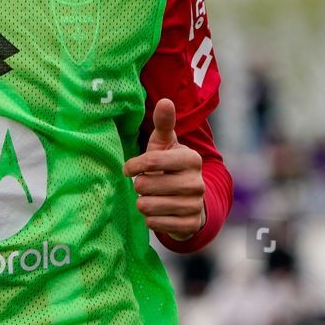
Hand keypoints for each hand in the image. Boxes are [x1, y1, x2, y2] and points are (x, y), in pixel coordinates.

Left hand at [122, 98, 205, 240]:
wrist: (190, 201)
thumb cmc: (170, 167)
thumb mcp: (165, 145)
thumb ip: (164, 124)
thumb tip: (165, 100)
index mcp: (191, 159)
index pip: (151, 161)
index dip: (133, 166)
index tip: (127, 169)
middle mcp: (196, 182)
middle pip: (146, 185)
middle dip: (139, 186)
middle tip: (145, 185)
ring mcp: (196, 204)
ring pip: (149, 206)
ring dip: (143, 203)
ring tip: (150, 199)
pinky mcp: (191, 224)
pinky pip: (156, 224)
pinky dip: (150, 220)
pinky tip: (157, 213)